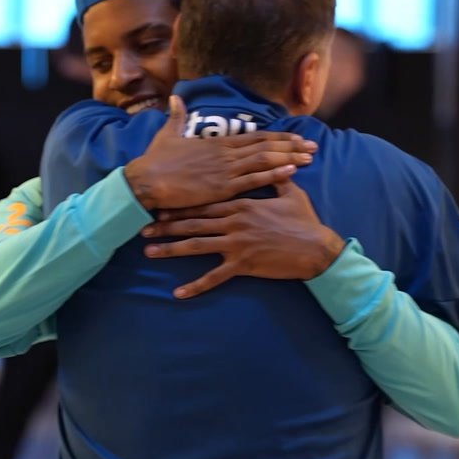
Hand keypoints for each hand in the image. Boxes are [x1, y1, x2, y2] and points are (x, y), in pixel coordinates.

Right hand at [123, 95, 317, 209]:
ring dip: (289, 158)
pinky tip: (291, 171)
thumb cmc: (156, 161)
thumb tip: (176, 98)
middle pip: (266, 146)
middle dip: (292, 146)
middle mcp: (226, 153)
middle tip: (313, 146)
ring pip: (265, 160)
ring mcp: (226, 170)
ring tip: (309, 157)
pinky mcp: (222, 187)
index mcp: (217, 142)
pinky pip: (254, 180)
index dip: (278, 137)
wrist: (146, 180)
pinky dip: (274, 174)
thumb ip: (177, 116)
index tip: (296, 136)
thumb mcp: (168, 134)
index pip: (255, 137)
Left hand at [140, 179, 345, 298]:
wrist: (315, 248)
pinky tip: (178, 293)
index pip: (203, 203)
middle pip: (192, 222)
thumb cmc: (304, 220)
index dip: (180, 205)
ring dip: (171, 249)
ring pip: (196, 245)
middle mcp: (233, 222)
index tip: (160, 205)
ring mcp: (236, 244)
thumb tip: (276, 165)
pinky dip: (195, 286)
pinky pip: (214, 277)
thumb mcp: (290, 193)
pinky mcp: (242, 264)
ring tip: (149, 252)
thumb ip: (276, 180)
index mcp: (240, 204)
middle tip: (143, 228)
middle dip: (166, 226)